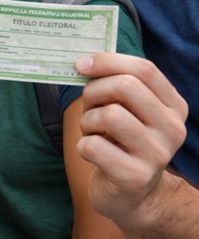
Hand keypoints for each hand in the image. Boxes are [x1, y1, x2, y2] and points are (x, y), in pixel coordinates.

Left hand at [76, 53, 187, 223]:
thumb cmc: (121, 141)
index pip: (144, 69)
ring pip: (109, 115)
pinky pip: (93, 145)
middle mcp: (173, 129)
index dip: (108, 61)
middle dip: (94, 91)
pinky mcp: (135, 176)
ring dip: (88, 120)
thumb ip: (115, 83)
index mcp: (174, 107)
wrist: (130, 194)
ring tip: (93, 132)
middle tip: (89, 106)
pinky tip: (93, 153)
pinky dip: (82, 145)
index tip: (82, 65)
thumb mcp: (127, 110)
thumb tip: (84, 62)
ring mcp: (157, 155)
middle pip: (125, 86)